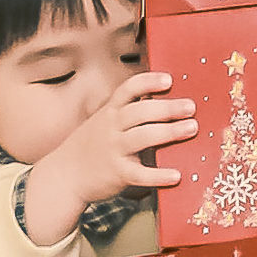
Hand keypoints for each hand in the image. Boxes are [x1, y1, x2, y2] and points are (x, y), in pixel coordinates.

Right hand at [18, 70, 195, 249]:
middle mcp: (111, 127)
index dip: (149, 82)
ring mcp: (114, 150)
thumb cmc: (91, 147)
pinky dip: (159, 175)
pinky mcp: (117, 174)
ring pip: (144, 137)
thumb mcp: (103, 122)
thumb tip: (164, 102)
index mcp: (110, 112)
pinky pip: (140, 174)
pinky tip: (176, 175)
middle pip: (141, 111)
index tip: (168, 79)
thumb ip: (127, 113)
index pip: (128, 90)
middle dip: (168, 107)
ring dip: (170, 132)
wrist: (63, 176)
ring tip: (192, 129)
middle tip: (191, 106)